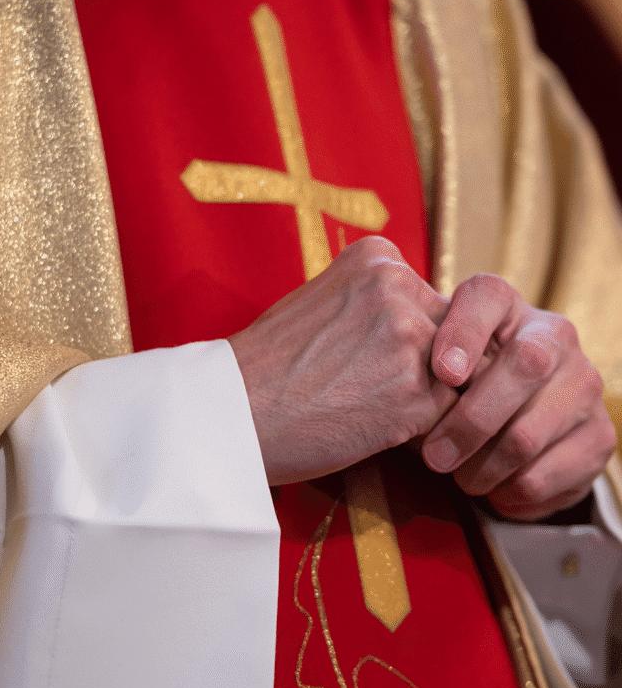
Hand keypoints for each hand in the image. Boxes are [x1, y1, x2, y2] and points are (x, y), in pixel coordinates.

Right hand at [229, 237, 456, 485]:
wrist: (231, 410)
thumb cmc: (267, 365)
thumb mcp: (320, 301)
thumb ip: (373, 302)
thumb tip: (419, 322)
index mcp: (377, 257)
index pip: (430, 301)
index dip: (407, 339)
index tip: (368, 358)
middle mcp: (399, 287)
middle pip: (451, 336)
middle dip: (426, 368)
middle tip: (375, 391)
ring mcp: (410, 339)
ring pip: (454, 378)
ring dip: (424, 401)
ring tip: (369, 410)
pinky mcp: (416, 394)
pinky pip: (446, 415)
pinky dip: (418, 430)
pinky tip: (371, 427)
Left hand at [422, 274, 616, 519]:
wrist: (512, 422)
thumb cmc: (452, 386)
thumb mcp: (429, 364)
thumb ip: (412, 357)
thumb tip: (387, 377)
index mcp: (505, 307)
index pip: (487, 296)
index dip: (464, 332)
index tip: (441, 373)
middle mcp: (554, 336)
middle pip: (525, 365)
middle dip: (471, 420)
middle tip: (434, 457)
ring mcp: (583, 384)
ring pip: (530, 433)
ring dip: (484, 468)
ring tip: (458, 478)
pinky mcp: (598, 435)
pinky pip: (549, 474)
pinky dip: (511, 493)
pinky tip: (492, 492)